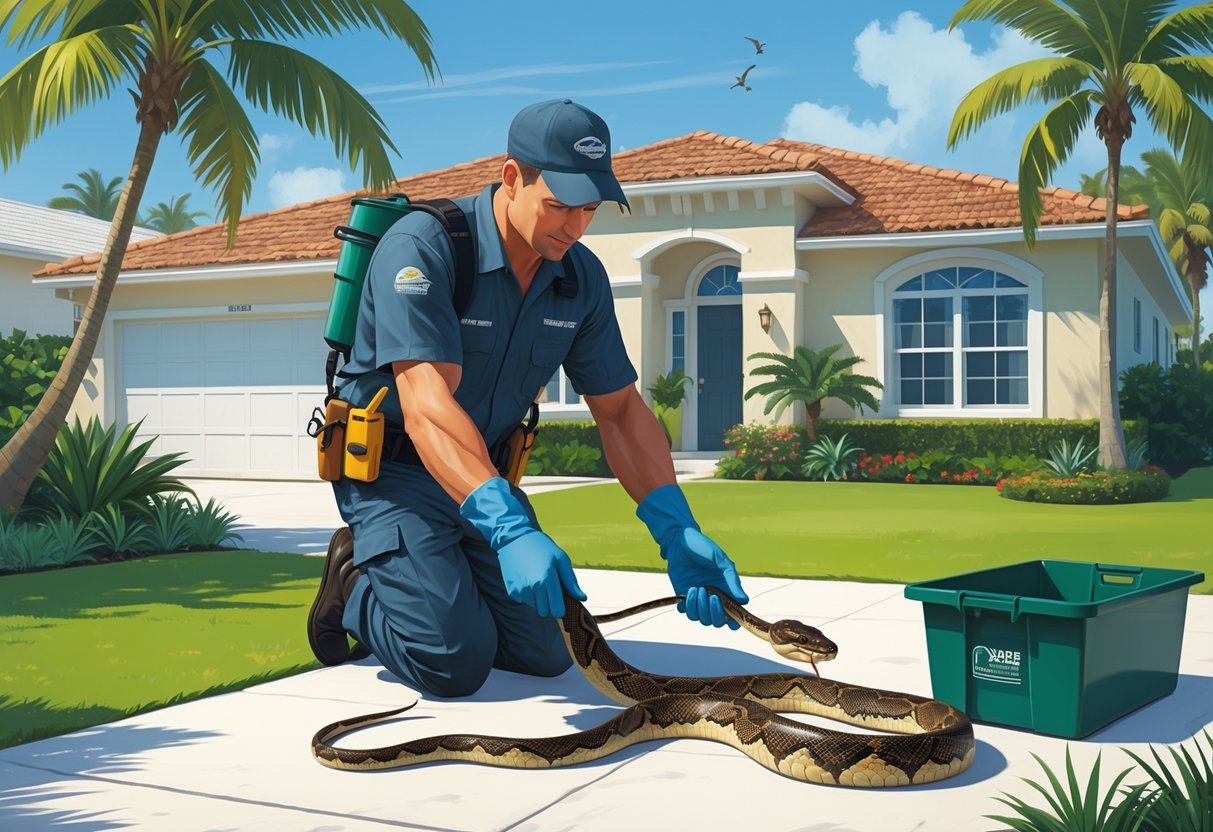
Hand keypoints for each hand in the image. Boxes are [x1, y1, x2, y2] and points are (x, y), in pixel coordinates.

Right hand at [460, 476, 586, 618]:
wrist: (514, 538)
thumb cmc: (541, 546)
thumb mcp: (560, 559)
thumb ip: (571, 582)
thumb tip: (582, 598)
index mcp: (548, 580)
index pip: (557, 611)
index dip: (560, 606)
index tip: (560, 598)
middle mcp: (533, 588)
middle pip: (545, 612)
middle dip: (549, 603)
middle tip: (549, 586)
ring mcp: (520, 590)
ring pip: (534, 607)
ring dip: (538, 599)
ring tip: (537, 579)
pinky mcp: (512, 591)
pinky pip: (524, 600)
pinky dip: (527, 594)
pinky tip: (527, 578)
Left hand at [636, 483, 747, 628]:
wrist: (680, 541)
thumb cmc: (703, 548)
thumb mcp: (721, 561)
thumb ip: (732, 581)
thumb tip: (744, 600)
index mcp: (726, 589)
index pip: (733, 614)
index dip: (733, 622)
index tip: (731, 620)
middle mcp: (713, 597)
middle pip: (716, 620)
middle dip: (714, 613)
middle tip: (711, 596)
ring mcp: (698, 598)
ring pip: (701, 618)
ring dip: (699, 607)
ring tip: (696, 588)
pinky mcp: (684, 595)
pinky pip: (686, 612)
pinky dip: (687, 607)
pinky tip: (688, 592)